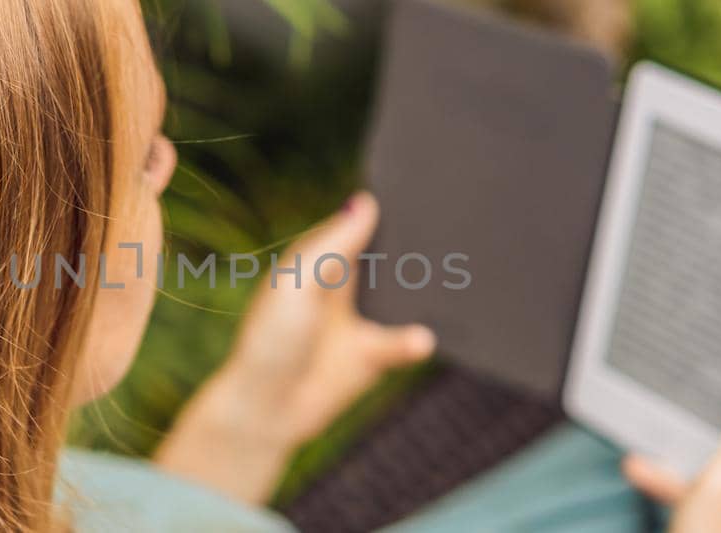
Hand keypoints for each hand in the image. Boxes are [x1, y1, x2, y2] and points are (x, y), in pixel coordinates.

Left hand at [154, 191, 435, 503]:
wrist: (265, 408)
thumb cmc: (269, 340)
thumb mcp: (297, 284)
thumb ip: (332, 246)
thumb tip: (366, 201)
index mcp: (319, 261)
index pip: (358, 225)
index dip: (385, 210)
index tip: (421, 191)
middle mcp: (343, 287)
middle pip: (388, 259)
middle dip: (414, 249)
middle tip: (451, 232)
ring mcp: (361, 321)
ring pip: (404, 299)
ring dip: (424, 294)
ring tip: (455, 280)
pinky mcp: (373, 357)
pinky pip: (404, 343)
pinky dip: (415, 340)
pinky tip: (422, 339)